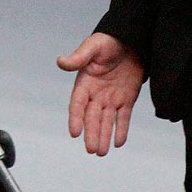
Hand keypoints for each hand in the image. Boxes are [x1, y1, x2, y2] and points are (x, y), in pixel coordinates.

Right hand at [58, 32, 144, 155]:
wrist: (131, 40)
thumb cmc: (109, 41)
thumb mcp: (93, 47)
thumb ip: (78, 57)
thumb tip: (60, 61)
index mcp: (85, 82)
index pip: (78, 104)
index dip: (76, 118)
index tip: (75, 133)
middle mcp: (96, 93)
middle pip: (92, 117)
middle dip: (91, 133)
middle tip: (92, 149)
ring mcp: (111, 98)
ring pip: (106, 121)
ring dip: (103, 136)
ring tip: (102, 152)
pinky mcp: (126, 99)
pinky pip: (123, 117)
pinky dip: (121, 129)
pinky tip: (118, 142)